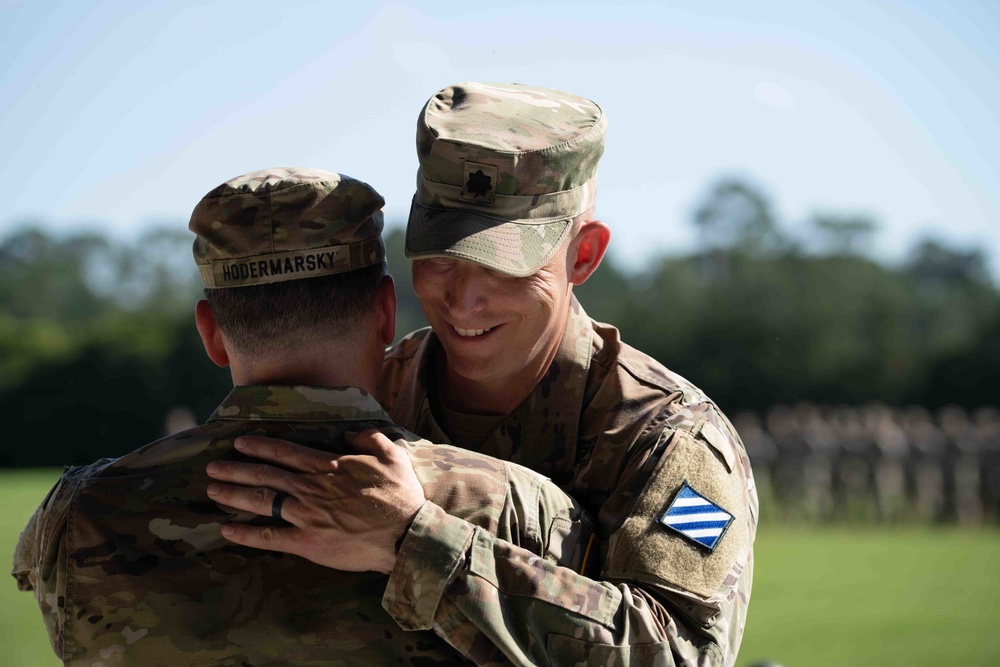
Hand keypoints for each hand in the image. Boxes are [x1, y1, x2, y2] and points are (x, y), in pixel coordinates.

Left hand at [205, 430, 425, 573]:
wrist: (405, 534)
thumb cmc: (400, 495)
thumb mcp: (392, 454)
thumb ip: (368, 438)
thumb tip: (348, 434)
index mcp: (329, 466)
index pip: (286, 452)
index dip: (260, 446)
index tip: (240, 442)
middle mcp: (311, 488)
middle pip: (265, 475)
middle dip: (236, 469)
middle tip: (213, 466)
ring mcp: (306, 515)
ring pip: (261, 501)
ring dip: (234, 494)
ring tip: (213, 490)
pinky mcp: (307, 542)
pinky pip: (269, 537)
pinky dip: (246, 534)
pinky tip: (227, 530)